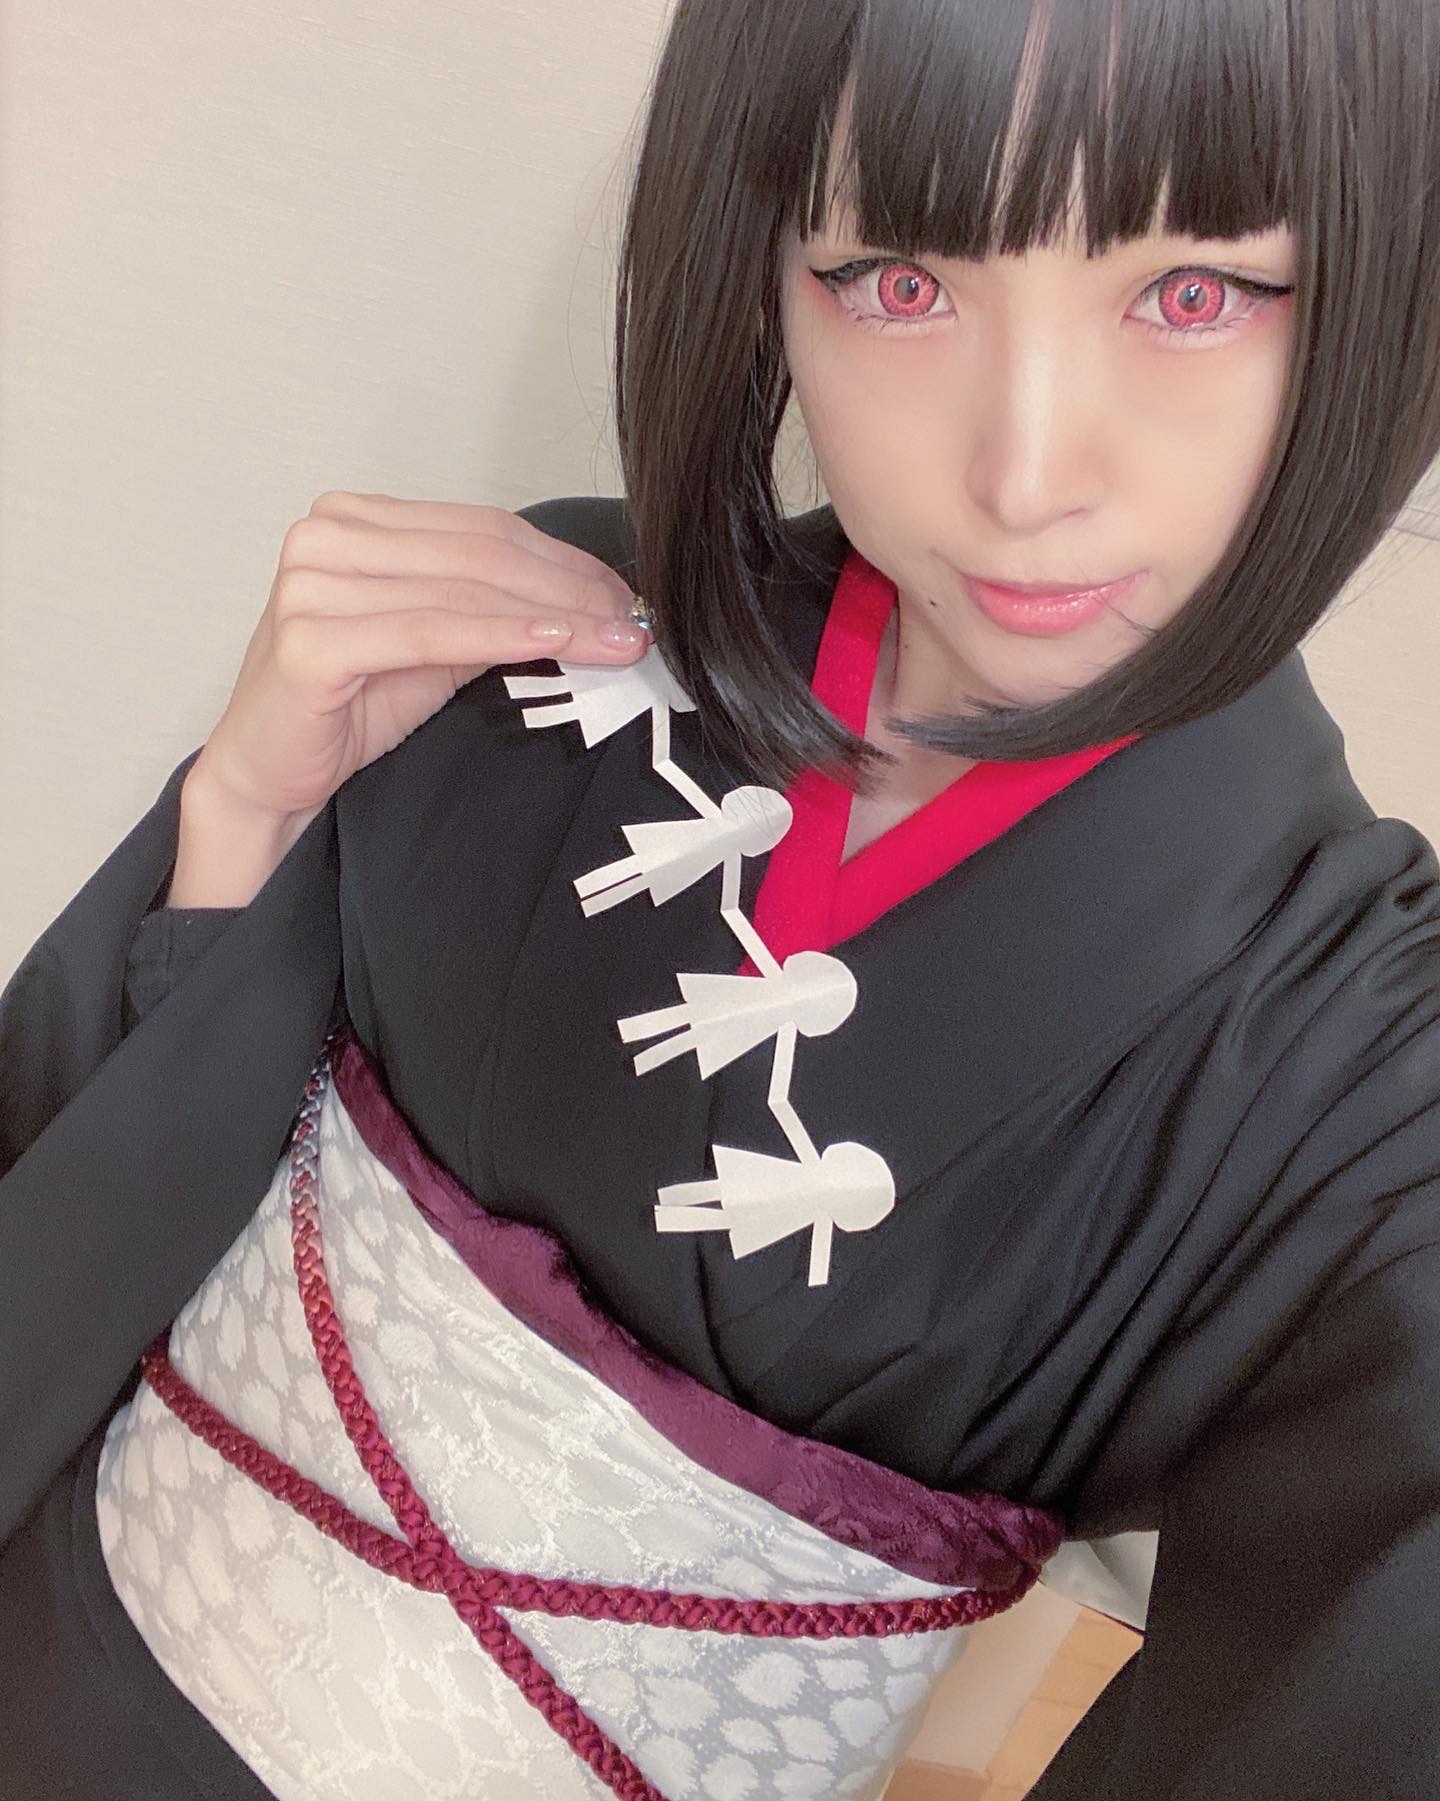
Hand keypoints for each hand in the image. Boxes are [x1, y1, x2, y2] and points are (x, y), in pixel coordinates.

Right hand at [192, 489, 647, 823]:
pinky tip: (552, 643)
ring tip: (614, 641)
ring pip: (462, 590)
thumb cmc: (348, 707)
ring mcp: (312, 584)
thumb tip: (593, 605)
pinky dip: (497, 637)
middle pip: (479, 553)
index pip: (482, 528)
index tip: (624, 596)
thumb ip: (493, 611)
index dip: (562, 560)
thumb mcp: (435, 646)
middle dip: (568, 590)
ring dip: (551, 616)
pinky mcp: (309, 640)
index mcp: (354, 520)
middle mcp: (326, 537)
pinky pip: (428, 632)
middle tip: (632, 622)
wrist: (268, 772)